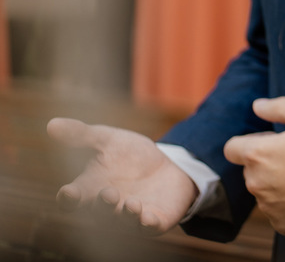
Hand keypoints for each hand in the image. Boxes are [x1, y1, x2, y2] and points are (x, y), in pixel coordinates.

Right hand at [46, 118, 197, 233]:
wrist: (166, 166)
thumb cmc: (128, 155)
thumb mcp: (108, 140)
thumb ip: (82, 136)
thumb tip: (52, 124)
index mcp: (89, 190)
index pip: (72, 200)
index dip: (69, 198)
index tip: (68, 192)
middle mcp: (107, 208)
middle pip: (99, 212)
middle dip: (103, 205)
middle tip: (109, 193)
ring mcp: (130, 217)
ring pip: (124, 222)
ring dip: (126, 215)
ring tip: (132, 204)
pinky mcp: (154, 220)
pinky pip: (149, 228)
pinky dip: (148, 224)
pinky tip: (149, 218)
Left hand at [223, 97, 284, 235]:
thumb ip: (279, 108)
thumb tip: (257, 106)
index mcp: (259, 154)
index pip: (232, 148)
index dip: (250, 142)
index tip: (272, 143)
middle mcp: (256, 183)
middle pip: (250, 170)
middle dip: (266, 163)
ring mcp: (268, 206)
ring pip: (263, 191)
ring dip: (276, 184)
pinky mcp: (281, 224)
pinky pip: (277, 211)